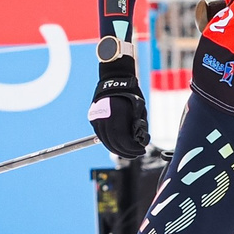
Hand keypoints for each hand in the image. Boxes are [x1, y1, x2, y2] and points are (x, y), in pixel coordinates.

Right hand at [86, 39, 149, 159]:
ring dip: (116, 148)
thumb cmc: (131, 93)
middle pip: (112, 142)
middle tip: (135, 154)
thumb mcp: (140, 110)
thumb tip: (139, 143)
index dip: (131, 148)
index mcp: (116, 114)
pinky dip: (109, 141)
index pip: (122, 139)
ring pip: (105, 140)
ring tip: (127, 151)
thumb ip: (139, 127)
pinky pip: (100, 135)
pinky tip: (118, 144)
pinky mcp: (93, 119)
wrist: (114, 79)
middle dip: (124, 151)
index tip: (141, 150)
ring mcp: (96, 118)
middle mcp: (103, 117)